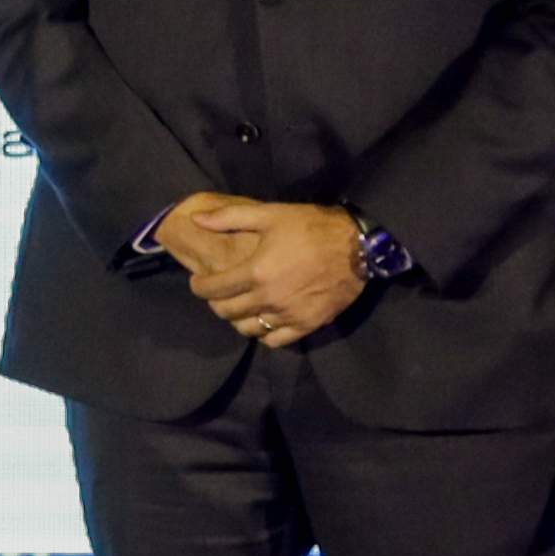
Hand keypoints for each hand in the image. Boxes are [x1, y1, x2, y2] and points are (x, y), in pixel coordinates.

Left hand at [167, 197, 368, 344]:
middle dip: (216, 303)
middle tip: (218, 293)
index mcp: (256, 272)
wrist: (358, 246)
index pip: (213, 289)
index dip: (199, 287)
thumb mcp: (269, 214)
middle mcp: (269, 298)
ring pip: (249, 329)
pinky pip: (276, 341)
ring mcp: (289, 315)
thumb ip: (229, 218)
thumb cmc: (311, 227)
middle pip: (227, 312)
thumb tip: (196, 219)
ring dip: (238, 320)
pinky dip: (264, 334)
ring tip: (240, 307)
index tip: (198, 282)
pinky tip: (264, 320)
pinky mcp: (308, 324)